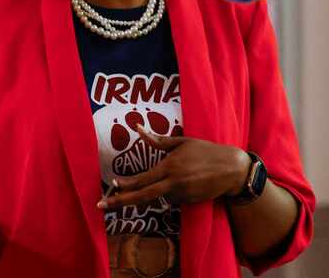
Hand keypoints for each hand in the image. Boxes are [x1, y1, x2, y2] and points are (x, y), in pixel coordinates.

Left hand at [98, 124, 251, 209]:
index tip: (111, 186)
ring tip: (180, 176)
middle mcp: (173, 183)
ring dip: (157, 191)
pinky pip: (172, 199)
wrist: (233, 169)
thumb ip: (156, 139)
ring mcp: (181, 195)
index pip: (141, 180)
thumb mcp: (181, 142)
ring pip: (158, 198)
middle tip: (100, 206)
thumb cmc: (206, 151)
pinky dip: (171, 193)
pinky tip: (187, 180)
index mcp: (168, 167)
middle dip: (119, 202)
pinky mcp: (189, 202)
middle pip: (141, 197)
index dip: (124, 185)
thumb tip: (136, 127)